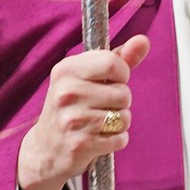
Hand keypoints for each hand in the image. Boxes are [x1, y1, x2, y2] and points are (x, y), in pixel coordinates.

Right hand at [18, 35, 149, 189]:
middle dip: (121, 102)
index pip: (112, 63)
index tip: (112, 81)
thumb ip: (118, 58)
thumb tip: (144, 40)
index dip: (122, 74)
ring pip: (124, 118)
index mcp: (66, 70)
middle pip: (123, 93)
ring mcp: (72, 119)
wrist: (45, 149)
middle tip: (101, 106)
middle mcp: (66, 93)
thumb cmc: (72, 106)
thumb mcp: (88, 77)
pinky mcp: (80, 144)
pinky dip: (116, 140)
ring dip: (119, 123)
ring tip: (100, 123)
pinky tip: (99, 138)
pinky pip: (120, 139)